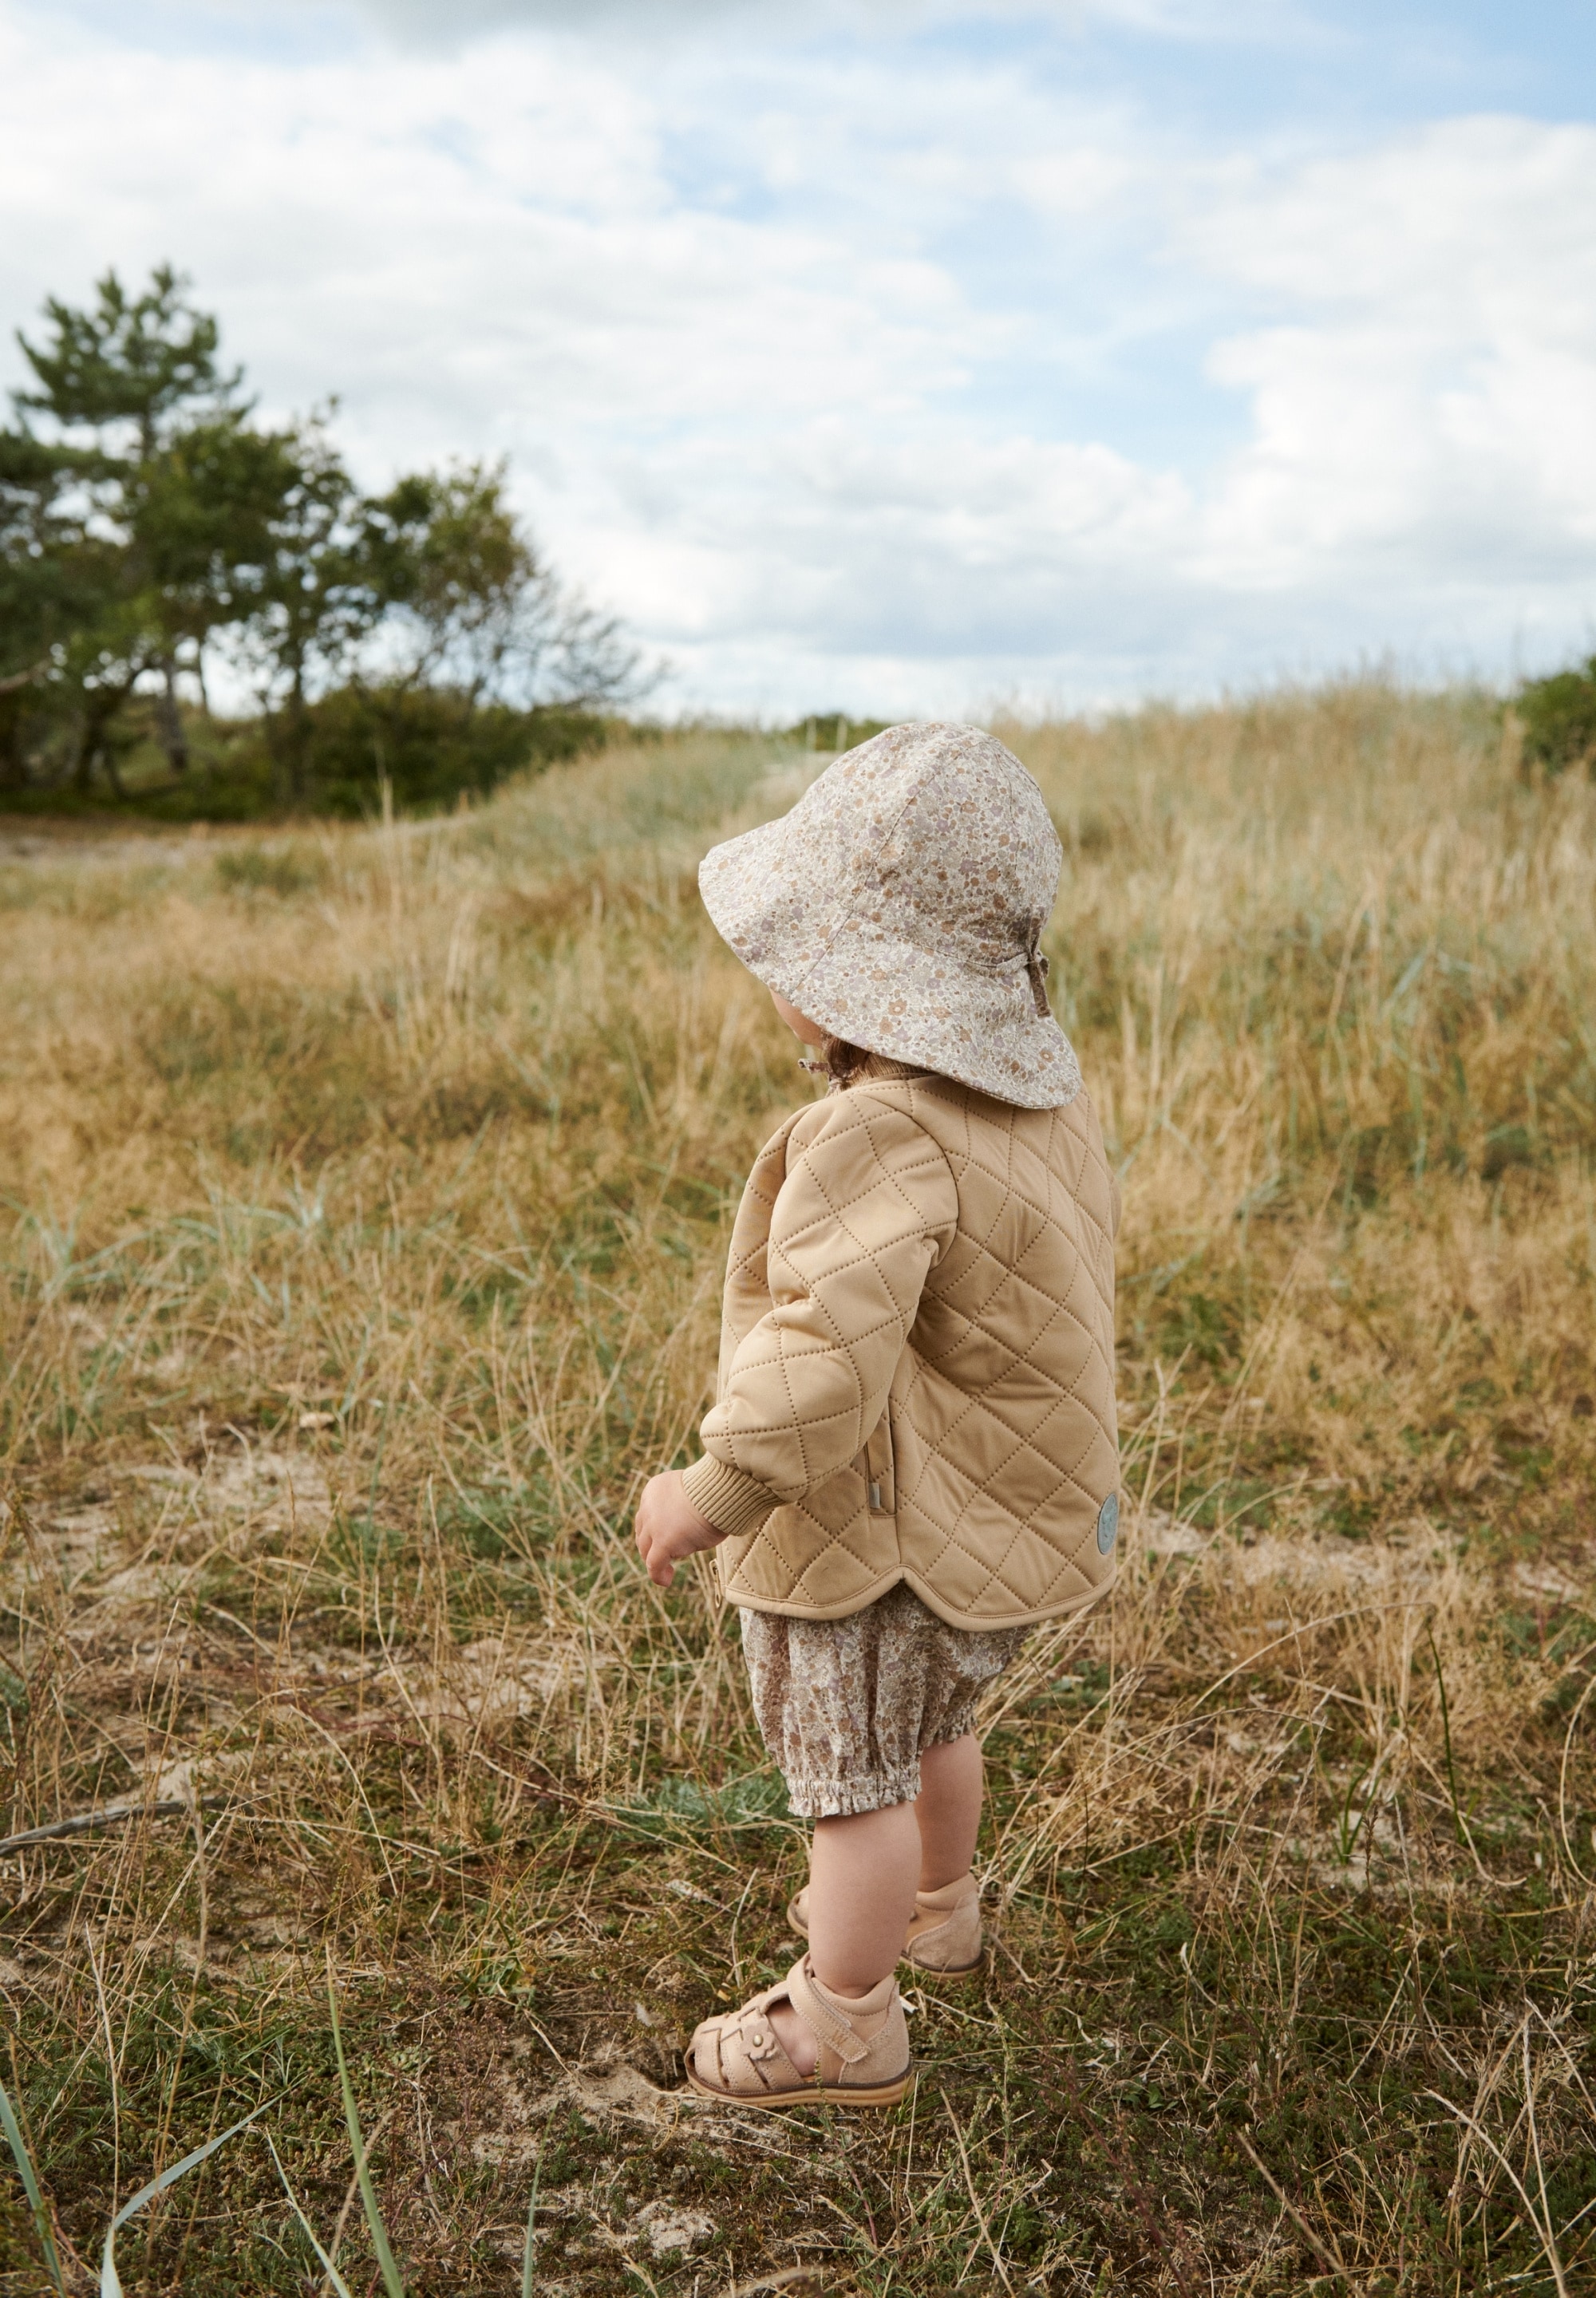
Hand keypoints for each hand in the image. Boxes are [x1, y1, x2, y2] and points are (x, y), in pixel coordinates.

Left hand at [634, 1471, 723, 1588]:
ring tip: (667, 1571)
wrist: (721, 1492)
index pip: (646, 1515)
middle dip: (652, 1546)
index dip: (653, 1530)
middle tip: (665, 1557)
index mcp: (654, 1490)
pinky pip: (654, 1565)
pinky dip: (658, 1575)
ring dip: (655, 1561)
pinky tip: (667, 1580)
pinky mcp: (663, 1541)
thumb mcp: (691, 1492)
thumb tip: (686, 1524)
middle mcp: (648, 1506)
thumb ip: (681, 1505)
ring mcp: (654, 1525)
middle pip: (643, 1533)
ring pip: (646, 1549)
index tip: (666, 1537)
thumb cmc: (717, 1492)